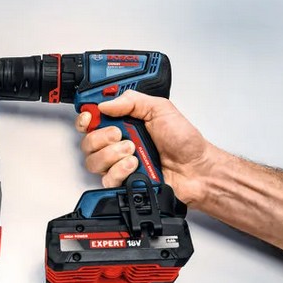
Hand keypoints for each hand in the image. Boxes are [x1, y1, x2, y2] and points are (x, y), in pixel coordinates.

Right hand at [76, 90, 213, 205]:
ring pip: (93, 161)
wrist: (196, 168)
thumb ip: (132, 101)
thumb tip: (105, 103)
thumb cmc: (184, 140)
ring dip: (111, 154)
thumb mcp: (160, 109)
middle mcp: (118, 143)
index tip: (90, 117)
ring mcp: (119, 163)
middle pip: (87, 141)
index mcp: (124, 122)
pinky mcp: (123, 181)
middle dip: (100, 137)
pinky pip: (106, 179)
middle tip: (120, 134)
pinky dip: (119, 171)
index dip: (85, 118)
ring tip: (132, 151)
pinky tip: (134, 165)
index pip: (92, 119)